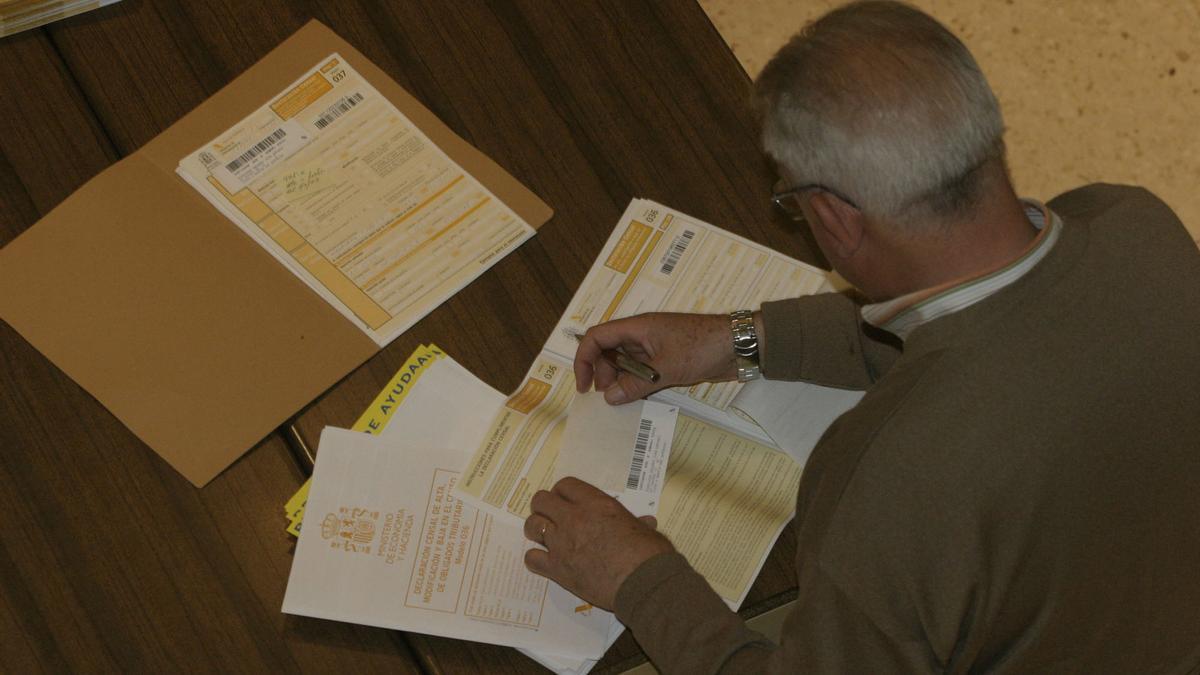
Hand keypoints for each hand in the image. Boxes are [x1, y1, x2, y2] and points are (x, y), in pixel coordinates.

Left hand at [524, 477, 674, 609]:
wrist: (642, 582)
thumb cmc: (649, 553)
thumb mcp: (643, 529)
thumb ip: (635, 523)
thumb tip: (646, 522)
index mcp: (595, 503)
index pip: (564, 485)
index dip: (562, 493)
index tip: (565, 502)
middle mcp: (574, 518)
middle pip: (541, 500)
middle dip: (543, 507)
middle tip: (552, 517)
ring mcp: (562, 543)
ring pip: (532, 526)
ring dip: (537, 530)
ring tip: (546, 538)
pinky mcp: (557, 568)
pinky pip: (532, 558)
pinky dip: (536, 559)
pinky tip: (546, 562)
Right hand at [574, 312, 734, 404]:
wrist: (740, 346)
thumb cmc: (702, 346)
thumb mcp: (667, 368)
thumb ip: (636, 384)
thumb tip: (610, 397)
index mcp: (637, 327)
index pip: (597, 337)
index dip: (584, 359)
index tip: (585, 386)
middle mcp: (642, 336)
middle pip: (609, 353)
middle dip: (604, 375)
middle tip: (608, 399)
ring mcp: (655, 349)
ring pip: (626, 365)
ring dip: (621, 383)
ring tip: (621, 403)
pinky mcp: (668, 361)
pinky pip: (644, 373)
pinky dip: (637, 386)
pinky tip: (638, 401)